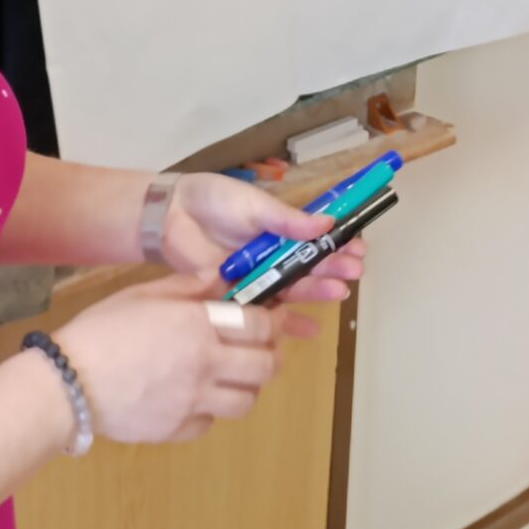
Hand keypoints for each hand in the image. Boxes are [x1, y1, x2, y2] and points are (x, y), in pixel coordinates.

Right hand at [55, 272, 306, 446]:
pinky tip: (196, 398)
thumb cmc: (102, 331)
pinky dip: (211, 411)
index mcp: (199, 327)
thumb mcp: (144, 295)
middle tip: (260, 349)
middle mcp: (205, 366)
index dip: (273, 321)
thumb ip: (189, 287)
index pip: (260, 326)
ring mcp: (193, 403)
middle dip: (270, 355)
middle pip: (265, 367)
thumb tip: (222, 279)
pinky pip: (211, 423)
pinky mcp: (177, 430)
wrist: (66, 384)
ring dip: (247, 387)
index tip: (271, 318)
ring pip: (246, 401)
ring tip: (232, 376)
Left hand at [154, 170, 363, 303]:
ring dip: (318, 290)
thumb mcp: (253, 204)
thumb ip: (286, 219)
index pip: (317, 237)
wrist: (170, 217)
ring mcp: (259, 276)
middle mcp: (275, 254)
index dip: (339, 242)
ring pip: (294, 286)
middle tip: (355, 272)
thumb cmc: (214, 200)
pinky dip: (288, 320)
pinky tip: (310, 327)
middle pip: (311, 264)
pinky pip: (267, 309)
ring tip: (339, 292)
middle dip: (335, 268)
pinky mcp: (240, 296)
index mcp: (281, 228)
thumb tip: (326, 223)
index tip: (358, 247)